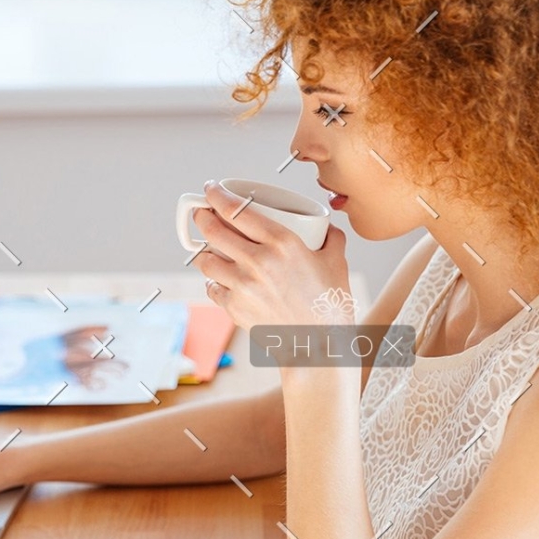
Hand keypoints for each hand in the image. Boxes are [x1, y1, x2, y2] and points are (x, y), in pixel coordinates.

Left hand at [192, 180, 354, 329]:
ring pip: (206, 260)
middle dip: (201, 218)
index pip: (237, 210)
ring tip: (208, 249)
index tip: (210, 189)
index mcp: (282, 243)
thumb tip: (326, 226)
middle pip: (213, 231)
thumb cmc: (330, 306)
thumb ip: (332, 238)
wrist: (318, 348)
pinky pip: (212, 288)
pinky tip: (219, 280)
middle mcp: (258, 262)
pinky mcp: (234, 308)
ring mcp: (242, 286)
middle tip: (201, 214)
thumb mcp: (337, 264)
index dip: (217, 196)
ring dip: (203, 252)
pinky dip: (213, 282)